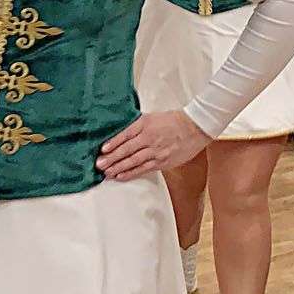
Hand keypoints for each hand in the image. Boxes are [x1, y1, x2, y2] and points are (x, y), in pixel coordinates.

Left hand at [96, 111, 211, 182]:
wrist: (195, 128)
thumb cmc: (173, 121)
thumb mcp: (152, 117)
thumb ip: (138, 126)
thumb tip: (121, 135)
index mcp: (145, 124)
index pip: (125, 134)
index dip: (113, 143)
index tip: (102, 150)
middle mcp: (149, 138)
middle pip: (127, 150)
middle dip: (111, 158)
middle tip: (99, 164)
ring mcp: (156, 151)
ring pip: (133, 161)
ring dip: (118, 167)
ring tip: (107, 172)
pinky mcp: (162, 161)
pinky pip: (144, 169)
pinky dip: (131, 173)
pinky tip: (121, 176)